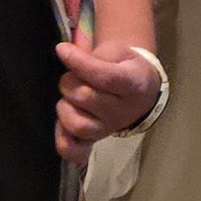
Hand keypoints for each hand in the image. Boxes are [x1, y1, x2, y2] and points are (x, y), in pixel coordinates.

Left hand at [54, 39, 159, 164]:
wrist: (139, 89)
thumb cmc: (125, 66)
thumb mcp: (117, 52)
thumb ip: (94, 55)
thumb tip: (65, 54)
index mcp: (133, 85)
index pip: (104, 77)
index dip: (79, 63)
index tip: (61, 49)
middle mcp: (123, 112)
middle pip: (85, 98)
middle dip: (70, 81)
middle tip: (73, 76)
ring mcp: (109, 129)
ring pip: (77, 124)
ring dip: (65, 107)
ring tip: (69, 98)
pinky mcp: (96, 141)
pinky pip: (74, 150)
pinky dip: (63, 140)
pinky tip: (61, 124)